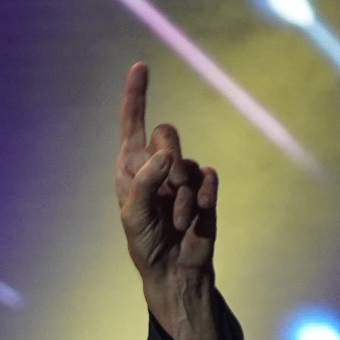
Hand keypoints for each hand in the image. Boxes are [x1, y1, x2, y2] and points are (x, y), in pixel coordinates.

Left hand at [115, 62, 222, 339]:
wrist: (173, 272)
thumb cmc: (146, 243)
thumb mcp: (134, 215)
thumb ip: (144, 181)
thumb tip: (165, 154)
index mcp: (131, 168)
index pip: (132, 124)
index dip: (136, 95)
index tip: (141, 67)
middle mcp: (157, 166)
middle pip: (166, 133)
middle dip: (166, 160)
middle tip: (164, 191)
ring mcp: (183, 177)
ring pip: (188, 163)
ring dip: (180, 197)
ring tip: (175, 222)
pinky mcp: (206, 190)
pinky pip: (208, 179)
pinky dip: (201, 200)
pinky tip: (194, 219)